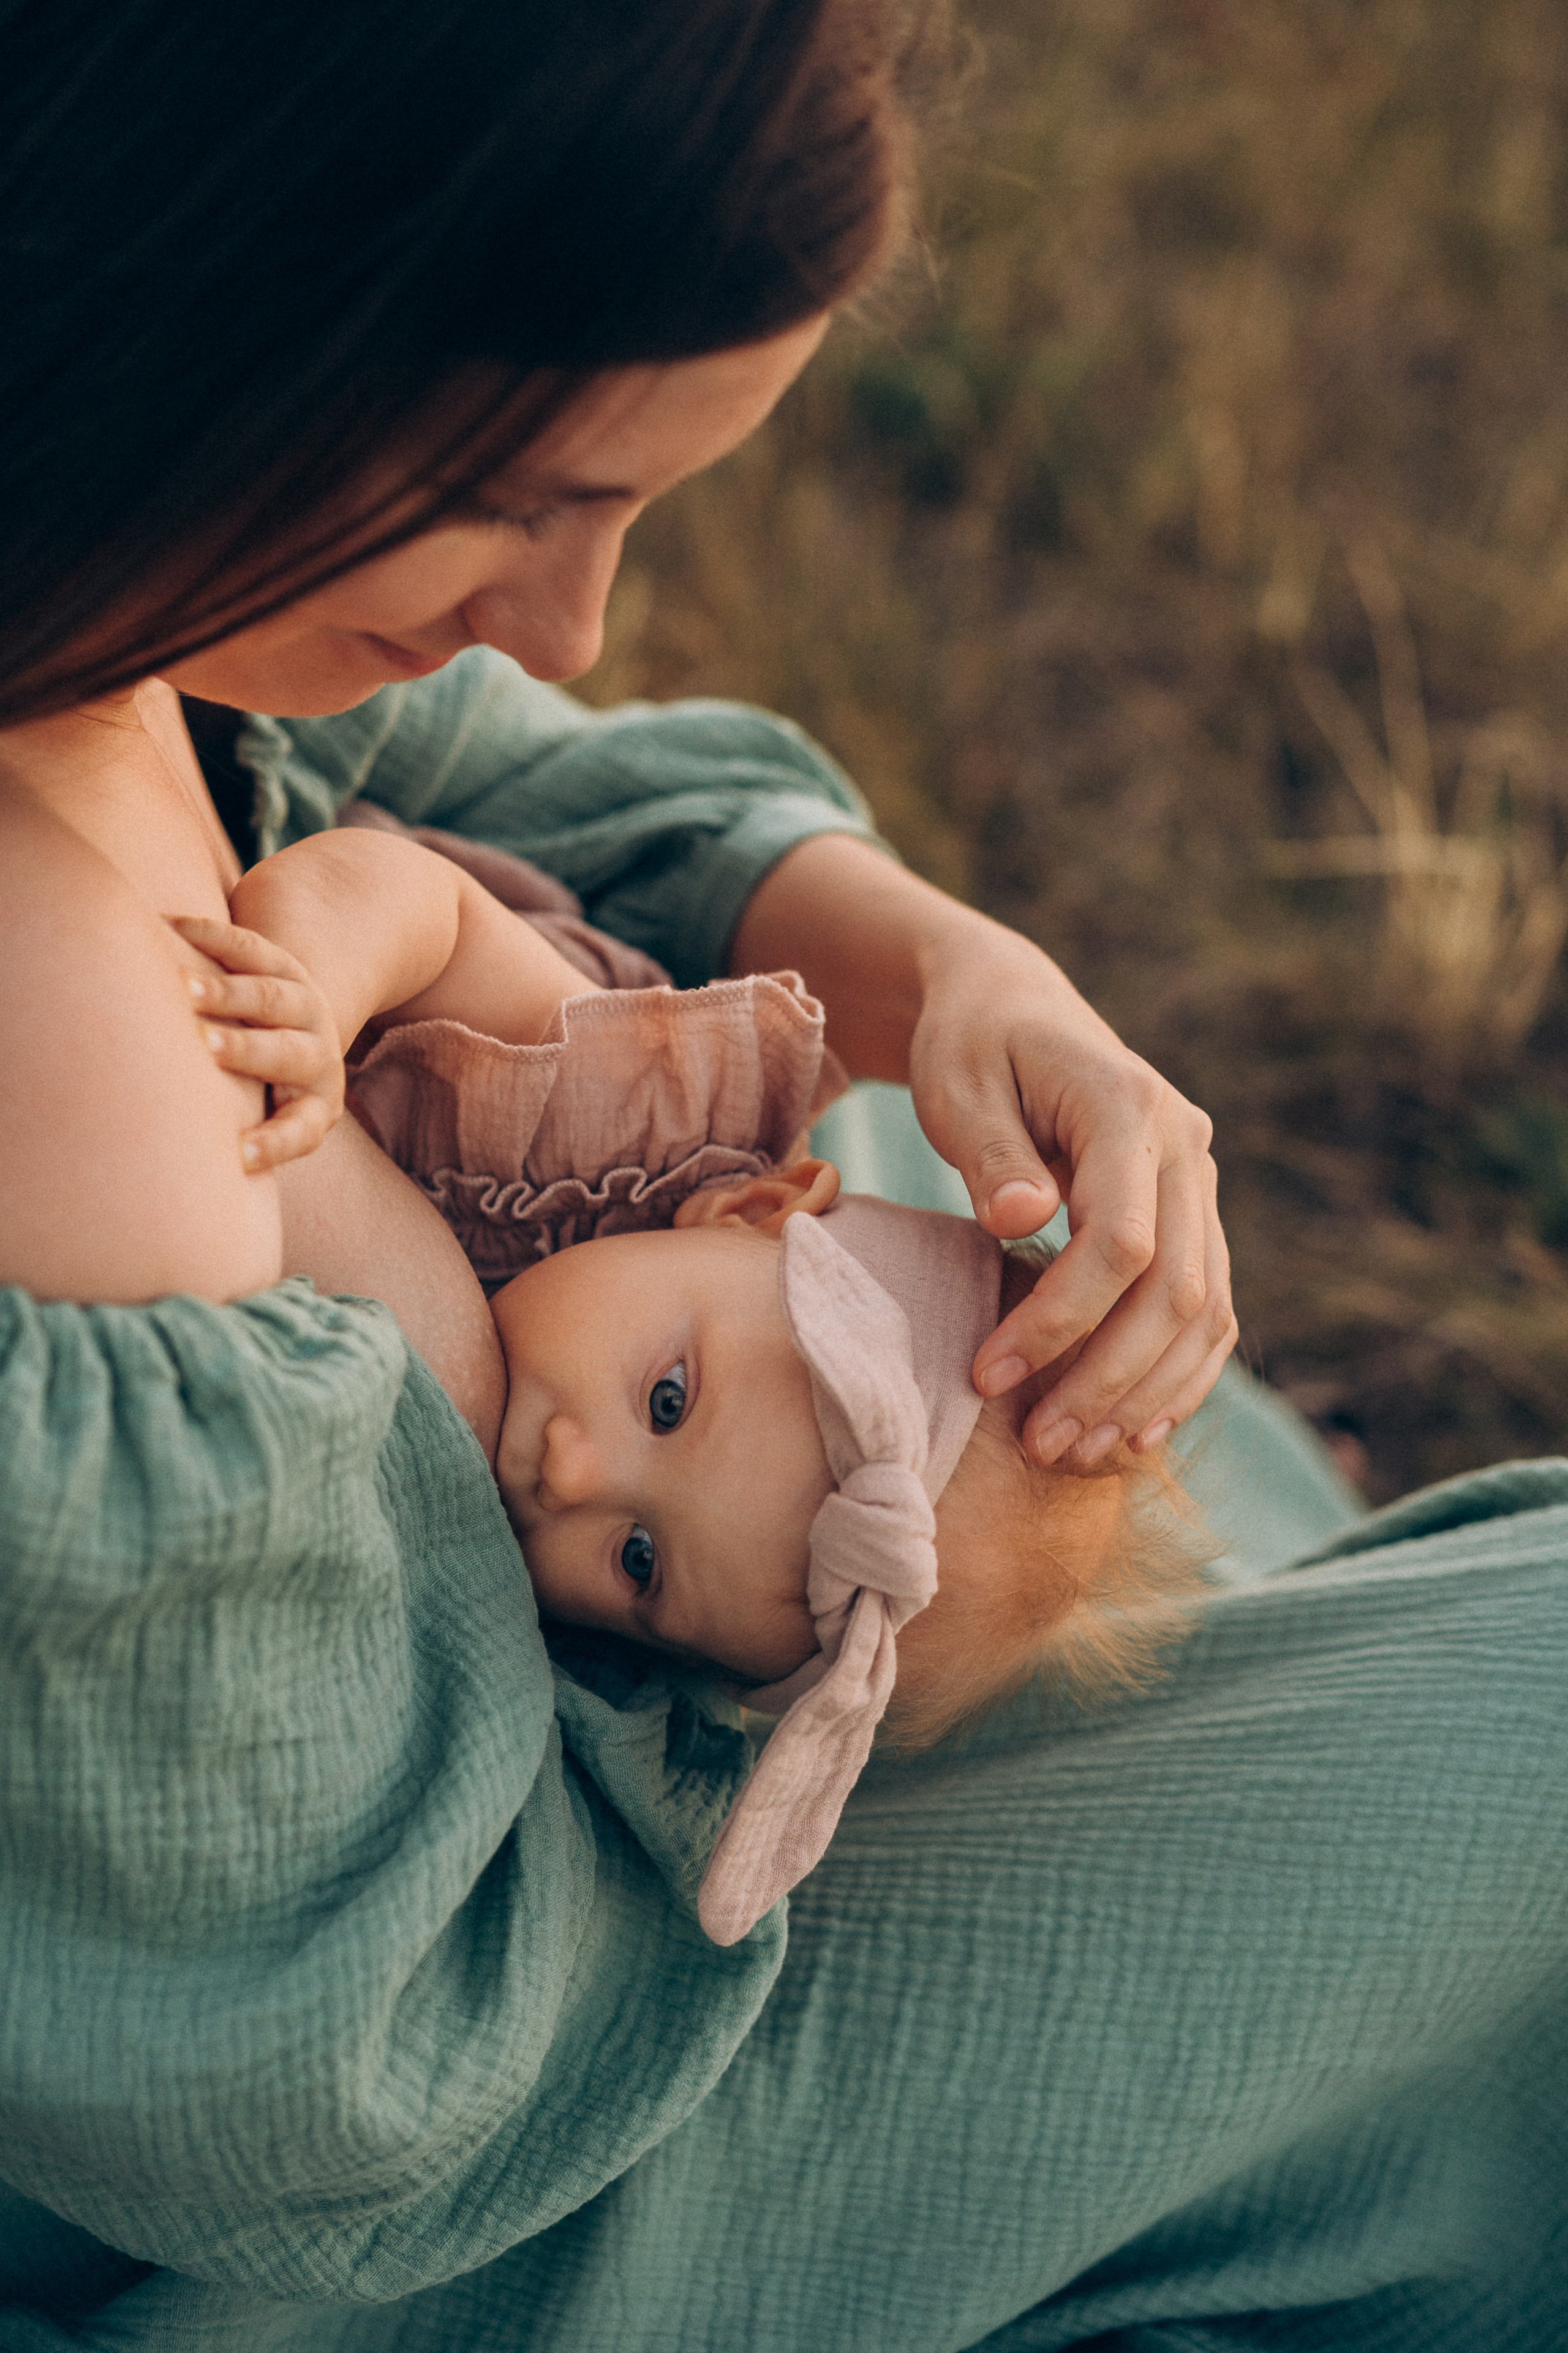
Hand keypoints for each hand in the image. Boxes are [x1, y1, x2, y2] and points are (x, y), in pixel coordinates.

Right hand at [167, 915, 344, 1172]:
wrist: (303, 1025)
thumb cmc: (264, 1093)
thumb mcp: (266, 1120)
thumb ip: (238, 1136)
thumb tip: (181, 1176)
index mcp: (317, 1106)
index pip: (300, 1130)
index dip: (273, 1143)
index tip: (239, 1157)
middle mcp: (318, 1054)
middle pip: (287, 1053)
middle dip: (247, 1050)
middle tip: (206, 1047)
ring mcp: (304, 1005)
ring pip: (272, 996)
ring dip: (228, 993)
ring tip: (184, 988)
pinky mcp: (284, 963)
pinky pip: (251, 946)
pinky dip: (213, 938)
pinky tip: (174, 928)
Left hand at [908, 928, 1235, 1465]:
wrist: (1013, 1006)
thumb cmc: (973, 1045)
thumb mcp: (959, 1084)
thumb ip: (990, 1152)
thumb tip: (1022, 1219)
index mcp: (1128, 1106)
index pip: (1121, 1243)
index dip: (1061, 1322)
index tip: (988, 1374)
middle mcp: (1186, 1145)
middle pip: (1176, 1290)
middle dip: (1108, 1378)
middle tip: (1038, 1444)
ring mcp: (1200, 1181)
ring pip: (1205, 1310)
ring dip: (1146, 1393)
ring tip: (1075, 1452)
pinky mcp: (1194, 1214)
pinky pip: (1209, 1308)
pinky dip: (1179, 1374)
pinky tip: (1132, 1431)